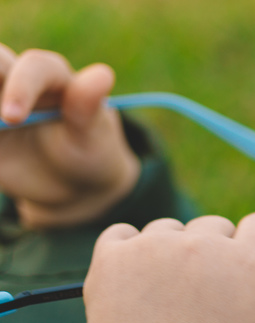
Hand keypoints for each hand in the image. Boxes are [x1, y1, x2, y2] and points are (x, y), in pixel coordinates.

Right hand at [0, 45, 139, 228]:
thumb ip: (86, 107)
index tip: (13, 118)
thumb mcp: (92, 136)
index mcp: (53, 75)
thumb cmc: (88, 152)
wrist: (72, 182)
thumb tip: (103, 75)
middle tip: (3, 119)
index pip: (34, 67)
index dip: (20, 87)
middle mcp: (17, 77)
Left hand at [65, 213, 254, 322]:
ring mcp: (152, 247)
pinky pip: (126, 234)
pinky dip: (133, 253)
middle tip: (208, 300)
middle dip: (219, 254)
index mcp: (246, 263)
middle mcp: (200, 244)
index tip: (251, 277)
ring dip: (175, 252)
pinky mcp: (112, 256)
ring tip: (172, 300)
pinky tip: (141, 287)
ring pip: (172, 230)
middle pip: (218, 227)